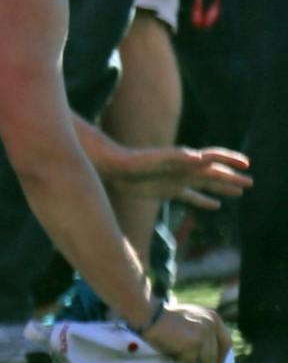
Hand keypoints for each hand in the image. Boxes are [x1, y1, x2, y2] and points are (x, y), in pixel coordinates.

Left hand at [110, 144, 252, 209]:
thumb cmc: (134, 162)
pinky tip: (215, 205)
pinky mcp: (168, 191)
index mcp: (185, 161)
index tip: (246, 166)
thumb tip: (201, 157)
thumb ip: (178, 157)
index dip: (230, 161)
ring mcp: (177, 180)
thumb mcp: (157, 159)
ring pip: (206, 185)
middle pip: (214, 174)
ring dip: (223, 188)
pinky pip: (191, 197)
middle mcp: (184, 169)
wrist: (113, 168)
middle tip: (250, 183)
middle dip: (232, 178)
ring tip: (239, 192)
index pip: (213, 158)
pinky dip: (204, 201)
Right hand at [141, 302, 233, 362]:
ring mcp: (204, 334)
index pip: (225, 341)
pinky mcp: (194, 344)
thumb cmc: (163, 317)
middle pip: (218, 353)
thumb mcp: (188, 317)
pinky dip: (182, 362)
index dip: (223, 355)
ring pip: (206, 361)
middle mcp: (211, 324)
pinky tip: (175, 359)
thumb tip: (207, 348)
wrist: (148, 315)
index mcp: (213, 317)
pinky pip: (189, 360)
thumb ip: (200, 327)